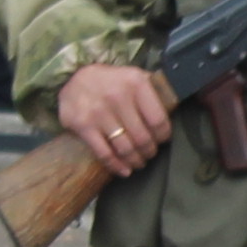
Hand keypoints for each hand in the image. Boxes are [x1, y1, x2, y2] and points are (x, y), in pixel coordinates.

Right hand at [58, 60, 173, 172]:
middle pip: (143, 137)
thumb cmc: (111, 81)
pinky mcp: (83, 125)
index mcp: (136, 83)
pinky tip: (124, 170)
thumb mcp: (133, 76)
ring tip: (138, 162)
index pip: (158, 120)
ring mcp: (99, 112)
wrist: (74, 77)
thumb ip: (152, 90)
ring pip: (126, 148)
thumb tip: (171, 110)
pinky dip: (117, 166)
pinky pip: (105, 153)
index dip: (163, 135)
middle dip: (149, 151)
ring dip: (135, 160)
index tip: (162, 140)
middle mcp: (118, 96)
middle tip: (149, 153)